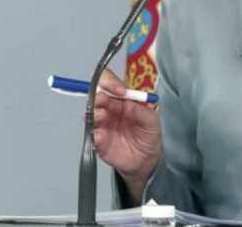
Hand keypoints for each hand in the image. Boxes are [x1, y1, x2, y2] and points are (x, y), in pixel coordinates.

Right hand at [93, 68, 161, 194]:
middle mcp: (107, 109)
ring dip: (93, 112)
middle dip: (98, 96)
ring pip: (90, 114)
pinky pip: (91, 135)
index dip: (110, 82)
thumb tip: (127, 104)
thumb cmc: (148, 134)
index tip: (120, 90)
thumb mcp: (151, 121)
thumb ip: (141, 112)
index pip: (108, 83)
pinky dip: (93, 133)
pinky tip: (100, 136)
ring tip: (101, 117)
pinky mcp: (98, 141)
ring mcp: (101, 125)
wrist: (146, 159)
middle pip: (96, 96)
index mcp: (120, 99)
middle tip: (103, 101)